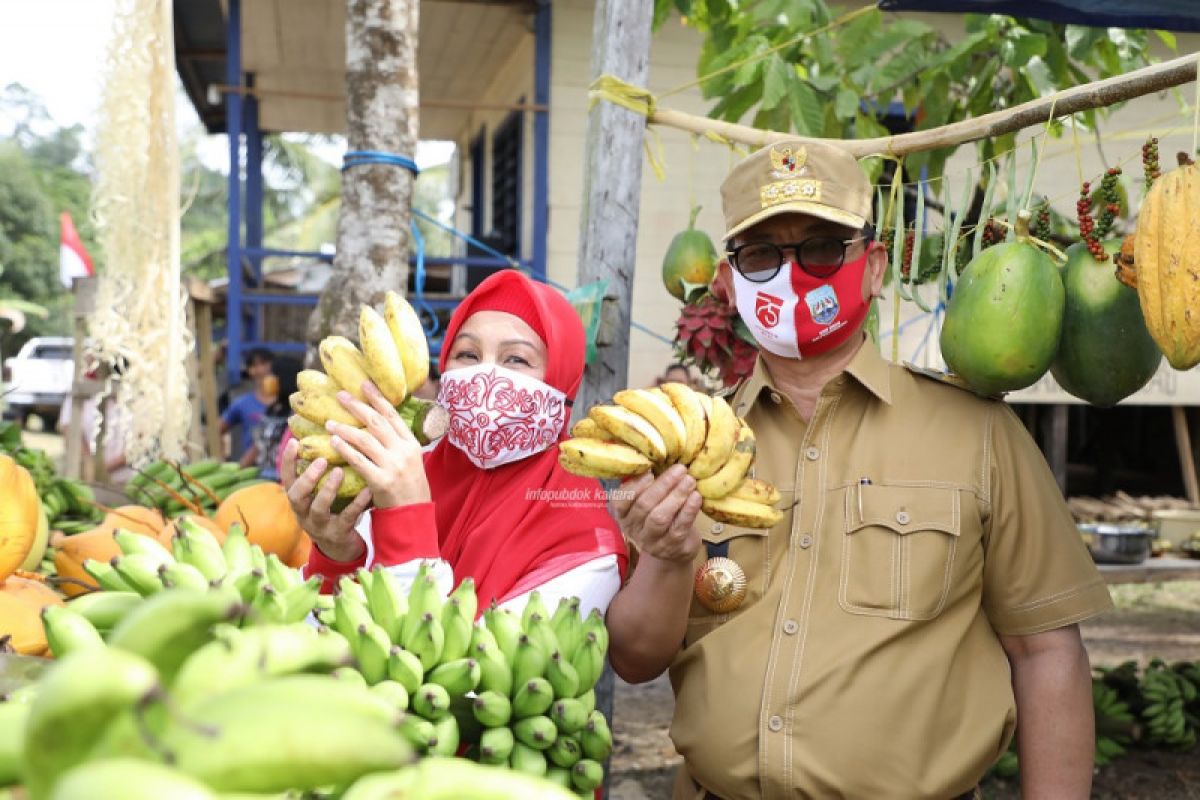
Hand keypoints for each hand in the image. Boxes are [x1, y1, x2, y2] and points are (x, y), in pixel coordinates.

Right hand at [281, 439, 370, 562]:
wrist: (341, 549)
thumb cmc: (332, 511)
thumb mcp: (319, 494)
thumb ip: (320, 473)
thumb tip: (330, 437)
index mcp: (299, 500)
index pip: (286, 478)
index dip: (287, 461)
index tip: (293, 441)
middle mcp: (304, 513)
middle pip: (296, 495)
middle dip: (307, 477)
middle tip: (321, 460)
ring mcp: (320, 525)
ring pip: (318, 508)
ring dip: (327, 490)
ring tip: (339, 472)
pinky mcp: (338, 534)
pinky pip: (346, 518)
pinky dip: (356, 504)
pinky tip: (367, 490)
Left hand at [326, 381, 429, 508]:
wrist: (413, 516)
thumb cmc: (409, 489)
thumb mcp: (411, 461)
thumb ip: (397, 444)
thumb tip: (378, 425)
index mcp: (412, 444)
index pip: (393, 415)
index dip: (377, 398)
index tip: (364, 384)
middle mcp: (403, 451)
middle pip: (377, 422)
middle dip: (357, 407)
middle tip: (340, 396)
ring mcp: (393, 465)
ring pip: (365, 439)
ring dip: (345, 429)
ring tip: (329, 423)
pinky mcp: (381, 481)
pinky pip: (359, 461)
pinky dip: (345, 449)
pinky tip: (334, 443)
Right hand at [611, 465, 702, 564]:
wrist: (674, 550)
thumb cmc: (660, 515)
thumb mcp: (649, 501)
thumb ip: (647, 484)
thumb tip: (657, 458)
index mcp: (624, 515)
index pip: (620, 502)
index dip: (634, 486)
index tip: (650, 472)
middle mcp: (634, 529)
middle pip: (644, 506)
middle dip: (663, 485)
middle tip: (680, 469)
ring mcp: (652, 542)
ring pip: (660, 518)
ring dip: (676, 496)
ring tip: (689, 481)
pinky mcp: (672, 548)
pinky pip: (679, 528)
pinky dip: (688, 511)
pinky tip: (696, 497)